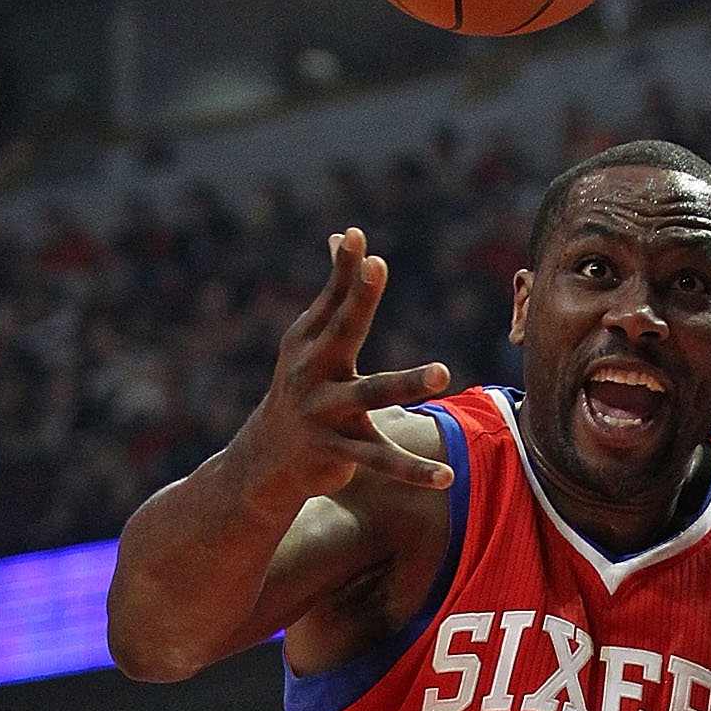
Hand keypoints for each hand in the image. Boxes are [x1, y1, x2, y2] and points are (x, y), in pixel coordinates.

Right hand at [241, 226, 452, 505]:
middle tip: (378, 265)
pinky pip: (381, 460)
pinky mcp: (338, 451)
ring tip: (442, 371)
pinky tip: (446, 476)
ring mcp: (325, 412)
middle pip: (343, 329)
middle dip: (360, 298)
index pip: (331, 298)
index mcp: (309, 342)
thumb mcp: (310, 340)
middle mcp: (313, 371)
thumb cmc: (301, 387)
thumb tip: (345, 235)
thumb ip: (335, 292)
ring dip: (407, 382)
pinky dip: (413, 470)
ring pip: (372, 393)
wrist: (265, 461)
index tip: (358, 235)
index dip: (345, 268)